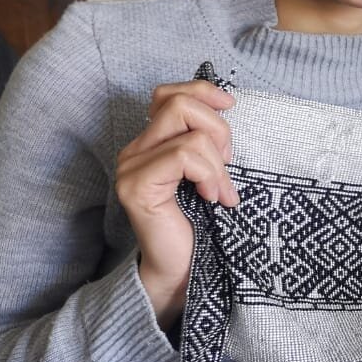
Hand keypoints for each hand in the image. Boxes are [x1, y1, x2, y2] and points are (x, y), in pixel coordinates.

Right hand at [116, 80, 236, 327]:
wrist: (184, 270)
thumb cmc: (202, 222)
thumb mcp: (211, 170)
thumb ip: (207, 139)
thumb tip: (226, 103)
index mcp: (151, 142)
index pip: (169, 94)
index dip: (202, 91)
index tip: (230, 105)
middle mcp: (134, 150)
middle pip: (179, 105)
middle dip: (218, 130)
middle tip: (228, 164)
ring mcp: (131, 168)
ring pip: (189, 134)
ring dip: (219, 165)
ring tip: (221, 191)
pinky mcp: (137, 186)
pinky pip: (184, 157)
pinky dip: (210, 175)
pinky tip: (214, 199)